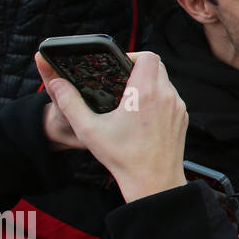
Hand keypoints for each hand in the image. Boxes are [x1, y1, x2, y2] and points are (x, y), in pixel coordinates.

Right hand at [36, 51, 187, 202]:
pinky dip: (158, 98)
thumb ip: (69, 103)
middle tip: (120, 82)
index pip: (147, 56)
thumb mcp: (89, 129)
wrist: (154, 182)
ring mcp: (178, 107)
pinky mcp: (183, 118)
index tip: (118, 67)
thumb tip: (56, 83)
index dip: (132, 56)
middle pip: (156, 66)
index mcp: (146, 93)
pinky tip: (143, 114)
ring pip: (165, 82)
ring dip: (149, 83)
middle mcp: (166, 96)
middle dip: (138, 69)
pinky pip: (171, 98)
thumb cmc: (122, 157)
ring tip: (130, 99)